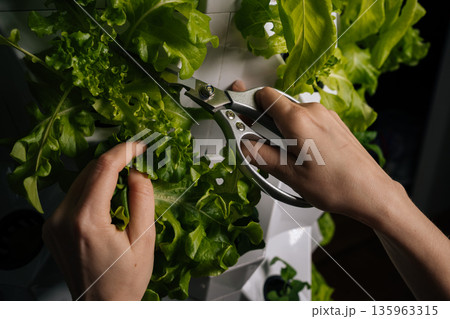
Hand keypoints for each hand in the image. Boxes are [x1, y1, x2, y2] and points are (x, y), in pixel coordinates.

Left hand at [42, 143, 155, 299]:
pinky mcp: (53, 227)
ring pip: (81, 180)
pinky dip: (94, 187)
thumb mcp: (144, 238)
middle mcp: (63, 219)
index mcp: (86, 222)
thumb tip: (138, 171)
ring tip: (127, 176)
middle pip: (90, 170)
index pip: (103, 169)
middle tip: (138, 159)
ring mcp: (54, 223)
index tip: (139, 147)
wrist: (102, 305)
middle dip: (115, 160)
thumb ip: (142, 198)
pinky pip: (75, 195)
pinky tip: (110, 194)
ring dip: (105, 172)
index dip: (124, 151)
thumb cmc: (125, 279)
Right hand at [232, 81, 401, 225]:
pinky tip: (302, 155)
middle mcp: (313, 111)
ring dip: (281, 129)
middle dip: (264, 122)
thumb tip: (243, 144)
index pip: (264, 95)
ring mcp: (326, 115)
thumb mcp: (290, 176)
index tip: (238, 115)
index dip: (247, 104)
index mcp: (298, 120)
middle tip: (262, 146)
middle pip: (277, 105)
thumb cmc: (337, 186)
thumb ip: (261, 155)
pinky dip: (297, 132)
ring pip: (291, 114)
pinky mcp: (334, 123)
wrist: (371, 192)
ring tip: (287, 157)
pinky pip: (307, 120)